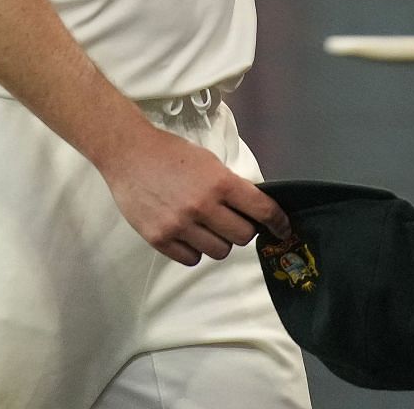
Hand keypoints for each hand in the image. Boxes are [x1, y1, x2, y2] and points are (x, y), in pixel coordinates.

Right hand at [98, 123, 290, 265]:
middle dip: (244, 230)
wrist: (130, 154)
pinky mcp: (159, 239)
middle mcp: (202, 206)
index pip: (262, 210)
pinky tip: (190, 235)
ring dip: (220, 242)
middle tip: (234, 221)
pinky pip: (192, 259)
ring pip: (220, 252)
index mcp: (220, 183)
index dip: (278, 222)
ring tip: (208, 227)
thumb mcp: (210, 162)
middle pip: (243, 237)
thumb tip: (254, 209)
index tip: (283, 229)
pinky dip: (196, 250)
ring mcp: (180, 225)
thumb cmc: (172, 154)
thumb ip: (231, 186)